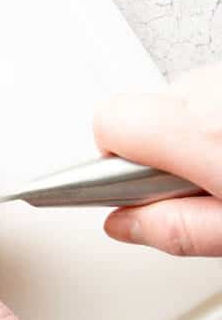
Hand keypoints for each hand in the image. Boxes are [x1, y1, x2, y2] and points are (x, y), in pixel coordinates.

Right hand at [94, 62, 221, 255]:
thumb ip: (178, 230)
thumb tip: (126, 224)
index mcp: (200, 131)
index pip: (108, 124)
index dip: (111, 161)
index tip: (126, 187)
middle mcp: (211, 90)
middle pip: (142, 112)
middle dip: (158, 150)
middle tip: (196, 183)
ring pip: (181, 101)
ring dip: (193, 132)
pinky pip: (210, 91)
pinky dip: (216, 117)